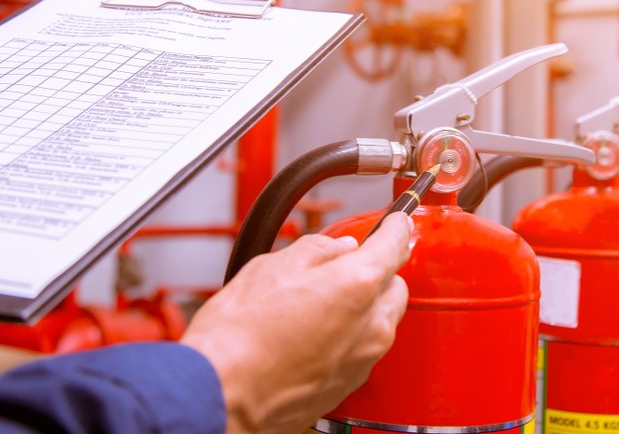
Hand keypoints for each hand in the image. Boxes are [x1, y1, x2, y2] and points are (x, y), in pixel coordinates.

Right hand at [181, 212, 412, 433]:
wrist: (222, 396)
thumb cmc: (239, 336)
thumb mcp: (273, 267)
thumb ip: (317, 251)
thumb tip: (339, 248)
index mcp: (357, 285)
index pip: (395, 244)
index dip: (396, 227)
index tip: (395, 222)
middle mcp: (371, 325)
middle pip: (394, 285)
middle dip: (377, 272)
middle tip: (342, 266)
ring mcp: (364, 359)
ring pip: (382, 320)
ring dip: (364, 306)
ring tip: (319, 304)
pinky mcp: (351, 384)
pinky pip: (365, 348)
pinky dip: (351, 336)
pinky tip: (315, 334)